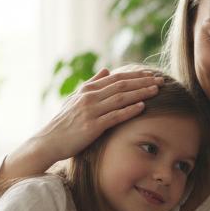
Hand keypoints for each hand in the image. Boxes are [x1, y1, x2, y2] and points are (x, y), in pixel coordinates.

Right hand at [0, 69, 161, 186]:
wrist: (49, 141)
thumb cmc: (64, 122)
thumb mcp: (76, 99)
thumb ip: (92, 84)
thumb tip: (106, 69)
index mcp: (87, 90)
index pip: (116, 78)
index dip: (135, 75)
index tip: (151, 74)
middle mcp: (89, 97)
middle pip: (122, 85)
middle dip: (143, 81)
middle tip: (160, 79)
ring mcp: (91, 111)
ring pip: (121, 98)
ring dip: (141, 92)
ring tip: (156, 90)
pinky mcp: (92, 126)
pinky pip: (115, 116)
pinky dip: (129, 110)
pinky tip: (143, 106)